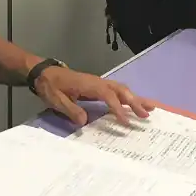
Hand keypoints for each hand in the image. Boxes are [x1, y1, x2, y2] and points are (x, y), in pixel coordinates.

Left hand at [32, 66, 151, 126]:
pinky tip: (136, 105)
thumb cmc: (50, 86)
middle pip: (120, 90)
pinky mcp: (98, 87)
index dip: (117, 107)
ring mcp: (99, 83)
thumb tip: (84, 122)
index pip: (107, 95)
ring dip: (135, 99)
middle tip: (146, 115)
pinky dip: (128, 98)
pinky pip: (117, 92)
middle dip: (134, 102)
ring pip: (122, 89)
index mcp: (89, 84)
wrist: (44, 74)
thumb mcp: (56, 99)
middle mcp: (98, 82)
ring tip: (150, 109)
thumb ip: (70, 110)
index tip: (125, 121)